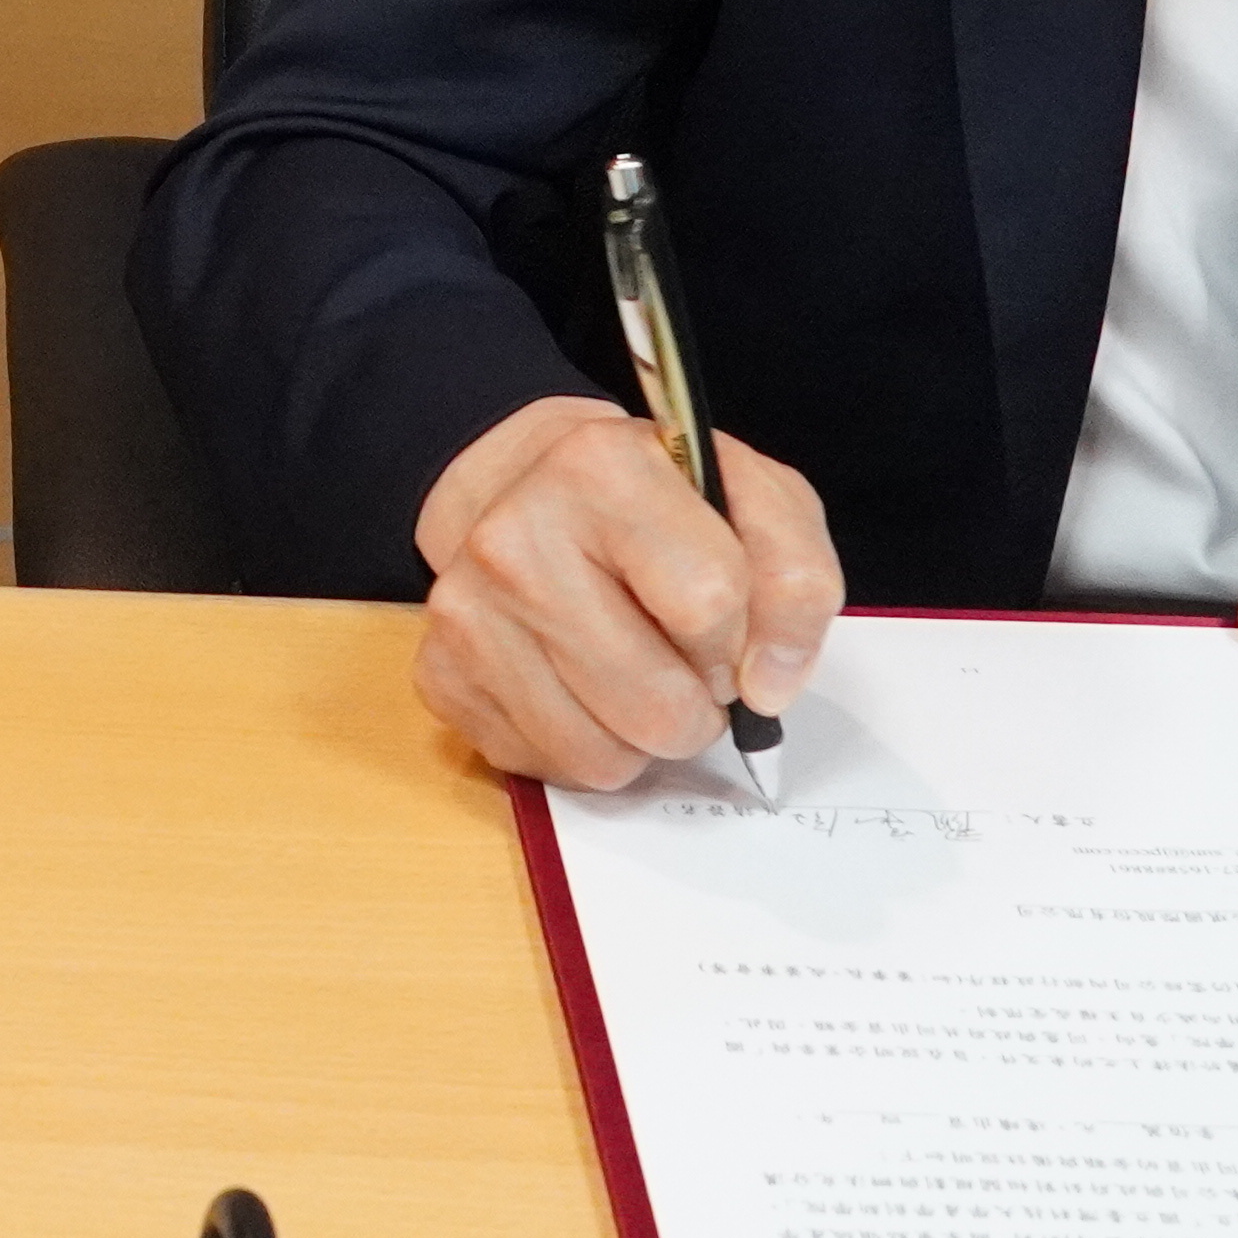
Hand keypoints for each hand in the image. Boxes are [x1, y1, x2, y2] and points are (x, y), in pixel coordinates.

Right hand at [410, 394, 843, 788]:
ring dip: (644, 737)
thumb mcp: (753, 497)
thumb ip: (796, 578)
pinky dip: (586, 747)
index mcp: (599, 467)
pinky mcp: (441, 676)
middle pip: (659, 704)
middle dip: (699, 706)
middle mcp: (514, 535)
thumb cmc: (656, 502)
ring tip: (637, 674)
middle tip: (686, 662)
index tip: (731, 625)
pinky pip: (550, 769)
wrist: (529, 488)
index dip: (744, 635)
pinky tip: (582, 687)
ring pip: (604, 756)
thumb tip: (769, 689)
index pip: (711, 604)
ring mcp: (466, 611)